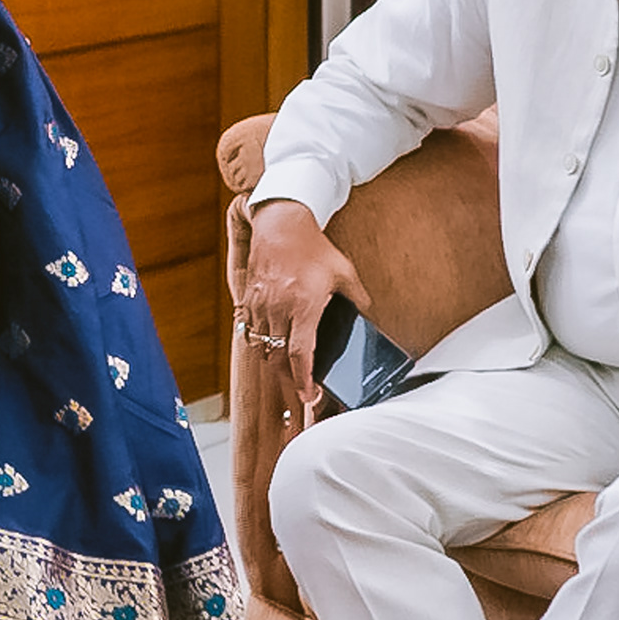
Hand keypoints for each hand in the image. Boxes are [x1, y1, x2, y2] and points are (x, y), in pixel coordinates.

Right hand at [241, 199, 365, 394]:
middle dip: (289, 377)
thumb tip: (369, 314)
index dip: (304, 380)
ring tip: (287, 364)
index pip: (301, 354)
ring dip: (274, 360)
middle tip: (301, 385)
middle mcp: (279, 308)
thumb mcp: (344, 271)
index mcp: (304, 306)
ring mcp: (261, 304)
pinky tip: (272, 340)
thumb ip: (359, 297)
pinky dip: (260, 341)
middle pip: (278, 357)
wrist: (282, 223)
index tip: (309, 396)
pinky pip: (250, 329)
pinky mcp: (249, 297)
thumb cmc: (313, 246)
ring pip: (262, 346)